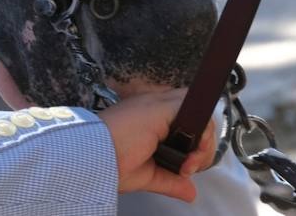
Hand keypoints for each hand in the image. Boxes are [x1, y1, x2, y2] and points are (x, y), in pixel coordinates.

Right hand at [97, 89, 216, 202]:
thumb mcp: (148, 175)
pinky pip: (195, 110)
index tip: (184, 169)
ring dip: (203, 141)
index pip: (183, 123)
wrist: (93, 158)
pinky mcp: (160, 106)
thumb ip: (171, 179)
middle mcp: (153, 108)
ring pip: (198, 112)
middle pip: (195, 116)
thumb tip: (190, 192)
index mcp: (148, 121)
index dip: (192, 145)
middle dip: (202, 146)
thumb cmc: (109, 164)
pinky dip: (201, 132)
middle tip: (189, 168)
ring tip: (189, 164)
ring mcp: (157, 104)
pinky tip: (191, 154)